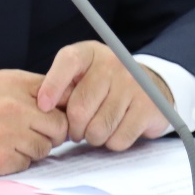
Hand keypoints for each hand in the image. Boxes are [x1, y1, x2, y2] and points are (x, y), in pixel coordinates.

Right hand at [0, 70, 67, 176]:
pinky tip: (0, 151)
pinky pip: (26, 164)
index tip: (56, 114)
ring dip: (34, 147)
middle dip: (52, 132)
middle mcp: (15, 108)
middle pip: (59, 126)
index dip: (61, 108)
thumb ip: (29, 88)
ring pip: (44, 148)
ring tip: (12, 140)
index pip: (60, 96)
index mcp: (16, 84)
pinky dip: (17, 161)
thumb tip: (60, 98)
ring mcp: (8, 135)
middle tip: (36, 132)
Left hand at [37, 41, 171, 150]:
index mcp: (91, 52)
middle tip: (77, 130)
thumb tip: (43, 108)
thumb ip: (63, 85)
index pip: (68, 61)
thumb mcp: (83, 74)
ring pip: (98, 128)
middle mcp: (113, 64)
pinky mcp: (148, 107)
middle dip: (73, 128)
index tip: (43, 105)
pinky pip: (118, 139)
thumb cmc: (104, 84)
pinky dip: (112, 143)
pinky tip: (115, 131)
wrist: (152, 85)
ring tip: (96, 130)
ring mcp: (133, 85)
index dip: (52, 85)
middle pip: (80, 108)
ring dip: (93, 138)